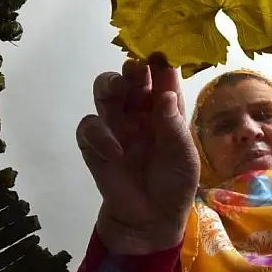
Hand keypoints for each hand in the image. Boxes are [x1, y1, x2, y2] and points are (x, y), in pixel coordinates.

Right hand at [76, 58, 199, 253]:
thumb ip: (172, 126)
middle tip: (137, 67)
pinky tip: (116, 151)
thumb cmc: (175, 183)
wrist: (152, 219)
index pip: (161, 78)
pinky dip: (99, 133)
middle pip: (130, 77)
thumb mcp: (183, 155)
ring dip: (110, 84)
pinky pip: (88, 126)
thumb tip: (166, 94)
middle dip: (132, 68)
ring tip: (119, 89)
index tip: (161, 52)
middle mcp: (139, 111)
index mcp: (165, 109)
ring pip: (105, 91)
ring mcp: (116, 125)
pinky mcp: (94, 144)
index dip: (160, 63)